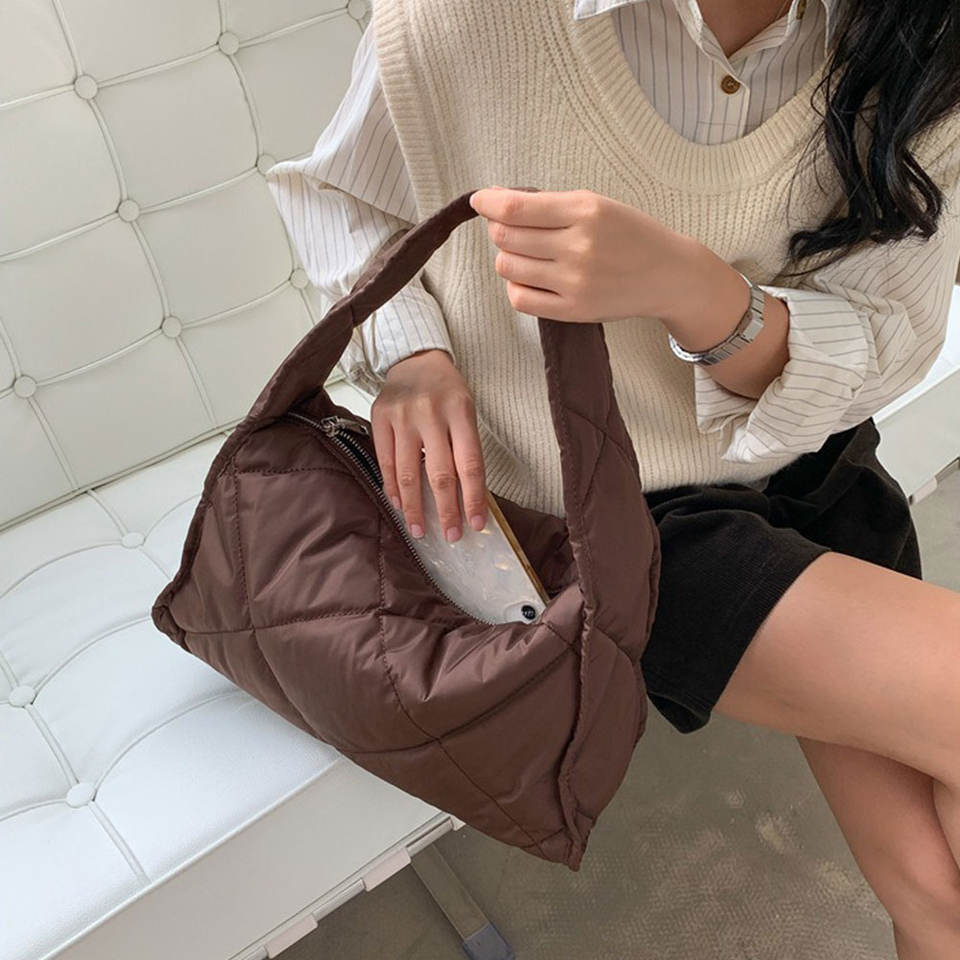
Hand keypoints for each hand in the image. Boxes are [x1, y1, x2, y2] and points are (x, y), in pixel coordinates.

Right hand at [369, 348, 487, 542]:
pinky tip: (399, 504)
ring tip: (419, 529)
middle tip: (451, 536)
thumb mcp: (466, 411)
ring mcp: (403, 415)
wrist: (415, 358)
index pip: (470, 464)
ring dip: (414, 507)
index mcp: (461, 411)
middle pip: (440, 473)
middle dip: (446, 510)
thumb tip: (467, 499)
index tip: (476, 524)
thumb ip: (465, 449)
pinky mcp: (380, 417)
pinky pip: (386, 461)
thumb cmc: (447, 391)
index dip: (473, 498)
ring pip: (408, 472)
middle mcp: (431, 413)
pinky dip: (393, 487)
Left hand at [468, 185, 701, 323]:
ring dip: (507, 257)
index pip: (516, 208)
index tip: (480, 200)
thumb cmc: (631, 235)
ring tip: (525, 253)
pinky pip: (520, 298)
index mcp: (585, 211)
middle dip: (500, 229)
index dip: (489, 203)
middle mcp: (579, 246)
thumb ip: (551, 204)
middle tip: (510, 228)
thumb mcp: (598, 205)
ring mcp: (575, 282)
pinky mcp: (574, 310)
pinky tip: (529, 277)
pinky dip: (516, 285)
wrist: (668, 275)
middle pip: (506, 237)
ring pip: (508, 267)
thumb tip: (498, 202)